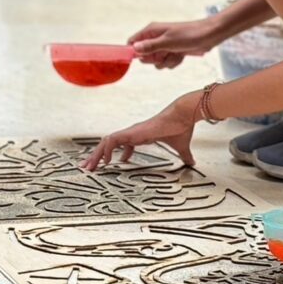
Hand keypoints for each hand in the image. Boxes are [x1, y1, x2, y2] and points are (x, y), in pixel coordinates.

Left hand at [81, 97, 196, 169]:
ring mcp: (132, 132)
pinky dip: (106, 150)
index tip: (114, 163)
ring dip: (96, 154)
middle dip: (97, 156)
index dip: (117, 153)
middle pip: (109, 144)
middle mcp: (134, 133)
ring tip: (90, 167)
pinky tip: (105, 161)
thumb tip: (192, 163)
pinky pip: (112, 140)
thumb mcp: (181, 147)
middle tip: (89, 168)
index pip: (123, 143)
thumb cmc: (181, 127)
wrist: (183, 116)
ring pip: (106, 142)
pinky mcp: (132, 132)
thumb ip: (184, 156)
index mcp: (142, 135)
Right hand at [128, 19, 218, 69]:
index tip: (144, 57)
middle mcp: (156, 38)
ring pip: (157, 62)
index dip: (135, 52)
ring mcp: (165, 46)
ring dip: (167, 61)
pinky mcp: (174, 52)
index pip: (133, 42)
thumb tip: (134, 49)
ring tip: (176, 52)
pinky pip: (168, 63)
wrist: (209, 35)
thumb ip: (150, 46)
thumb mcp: (168, 41)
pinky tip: (182, 55)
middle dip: (154, 59)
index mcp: (152, 31)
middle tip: (165, 53)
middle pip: (145, 55)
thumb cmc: (190, 34)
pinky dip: (174, 61)